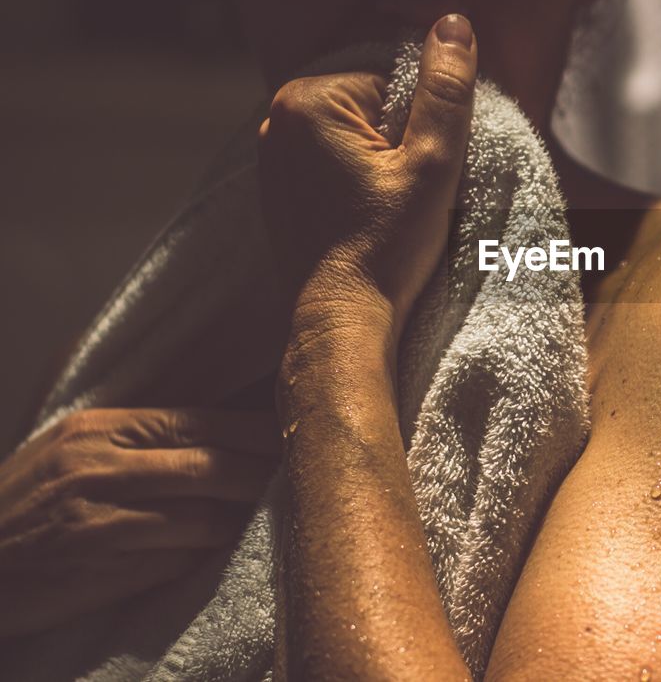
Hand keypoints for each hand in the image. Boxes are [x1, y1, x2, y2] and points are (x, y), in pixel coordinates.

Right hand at [0, 407, 279, 636]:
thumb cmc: (26, 504)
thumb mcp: (73, 450)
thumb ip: (138, 441)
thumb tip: (218, 438)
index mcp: (100, 430)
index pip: (199, 420)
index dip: (254, 429)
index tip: (295, 432)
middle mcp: (101, 467)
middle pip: (211, 464)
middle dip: (265, 471)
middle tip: (306, 474)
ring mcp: (100, 519)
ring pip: (203, 513)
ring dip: (246, 515)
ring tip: (279, 510)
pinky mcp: (103, 566)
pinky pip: (178, 557)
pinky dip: (210, 551)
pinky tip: (230, 546)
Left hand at [257, 15, 477, 342]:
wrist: (345, 317)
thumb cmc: (387, 246)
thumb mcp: (434, 162)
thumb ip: (445, 89)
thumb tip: (453, 23)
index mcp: (306, 100)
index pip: (392, 77)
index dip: (423, 121)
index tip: (426, 167)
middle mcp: (276, 118)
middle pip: (370, 100)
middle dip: (401, 136)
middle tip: (411, 188)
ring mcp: (272, 155)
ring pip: (355, 130)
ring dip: (383, 157)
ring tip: (392, 205)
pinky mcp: (279, 185)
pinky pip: (333, 157)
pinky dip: (359, 176)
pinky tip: (371, 213)